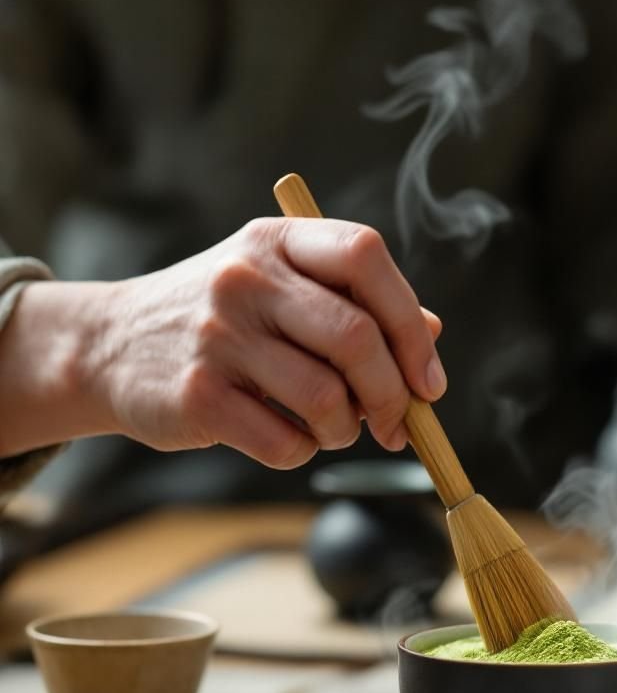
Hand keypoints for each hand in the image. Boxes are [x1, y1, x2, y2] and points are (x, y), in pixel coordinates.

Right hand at [4, 218, 444, 466]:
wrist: (110, 346)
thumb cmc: (223, 321)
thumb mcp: (283, 287)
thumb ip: (356, 304)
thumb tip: (431, 335)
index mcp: (278, 242)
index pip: (366, 258)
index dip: (411, 324)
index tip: (428, 380)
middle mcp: (247, 279)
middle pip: (357, 339)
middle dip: (392, 396)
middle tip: (395, 424)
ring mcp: (218, 336)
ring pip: (327, 399)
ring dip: (346, 430)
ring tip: (333, 428)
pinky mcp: (197, 396)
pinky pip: (285, 442)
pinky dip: (303, 451)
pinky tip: (289, 437)